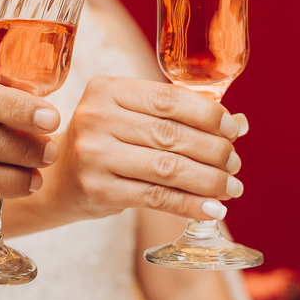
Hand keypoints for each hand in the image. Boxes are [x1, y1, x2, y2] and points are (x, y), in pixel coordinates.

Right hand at [46, 76, 246, 221]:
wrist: (60, 180)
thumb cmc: (106, 143)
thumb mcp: (132, 119)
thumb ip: (179, 116)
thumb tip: (239, 124)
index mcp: (106, 89)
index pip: (167, 98)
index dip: (207, 114)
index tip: (233, 130)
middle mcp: (95, 118)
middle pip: (171, 134)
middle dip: (214, 151)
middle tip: (235, 164)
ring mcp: (92, 155)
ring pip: (167, 167)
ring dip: (208, 181)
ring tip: (231, 188)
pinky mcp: (97, 189)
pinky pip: (155, 197)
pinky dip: (189, 205)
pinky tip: (212, 209)